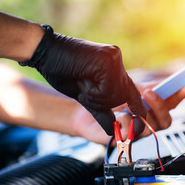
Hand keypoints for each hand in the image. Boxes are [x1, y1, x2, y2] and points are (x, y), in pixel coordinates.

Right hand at [20, 25, 145, 135]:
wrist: (44, 52)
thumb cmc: (62, 73)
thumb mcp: (85, 96)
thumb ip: (101, 110)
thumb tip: (112, 131)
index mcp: (114, 69)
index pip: (131, 92)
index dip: (138, 109)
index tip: (140, 126)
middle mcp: (117, 61)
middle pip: (124, 96)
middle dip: (102, 101)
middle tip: (84, 88)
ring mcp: (114, 58)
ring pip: (117, 95)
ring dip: (96, 97)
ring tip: (82, 81)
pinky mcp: (109, 59)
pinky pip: (109, 89)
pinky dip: (93, 92)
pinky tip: (82, 79)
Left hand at [72, 82, 184, 143]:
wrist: (83, 111)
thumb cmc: (107, 101)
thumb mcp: (128, 90)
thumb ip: (146, 88)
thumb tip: (164, 83)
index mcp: (151, 110)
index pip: (171, 105)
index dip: (180, 97)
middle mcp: (146, 123)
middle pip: (165, 121)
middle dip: (160, 107)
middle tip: (149, 93)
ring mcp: (136, 133)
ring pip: (149, 128)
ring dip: (140, 114)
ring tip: (128, 104)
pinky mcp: (123, 140)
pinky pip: (131, 134)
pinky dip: (125, 122)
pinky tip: (117, 117)